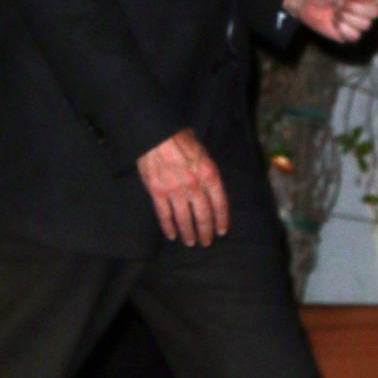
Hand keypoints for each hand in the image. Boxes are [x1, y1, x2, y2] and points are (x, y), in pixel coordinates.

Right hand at [136, 128, 229, 246]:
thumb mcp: (202, 152)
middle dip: (206, 232)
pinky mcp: (158, 193)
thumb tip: (209, 185)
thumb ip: (207, 171)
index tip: (221, 231)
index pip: (220, 203)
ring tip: (190, 242)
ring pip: (185, 219)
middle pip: (203, 215)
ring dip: (188, 233)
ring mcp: (175, 191)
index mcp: (209, 174)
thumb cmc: (180, 138)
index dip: (222, 219)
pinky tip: (171, 235)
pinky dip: (168, 227)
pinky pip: (165, 215)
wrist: (156, 134)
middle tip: (206, 242)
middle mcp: (195, 186)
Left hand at [283, 0, 377, 42]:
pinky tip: (334, 22)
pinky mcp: (349, 34)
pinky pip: (355, 36)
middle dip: (354, 6)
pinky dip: (342, 29)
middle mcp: (366, 6)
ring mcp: (358, 21)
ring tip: (335, 10)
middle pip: (375, 13)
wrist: (305, 1)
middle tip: (340, 1)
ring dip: (346, 17)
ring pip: (365, 25)